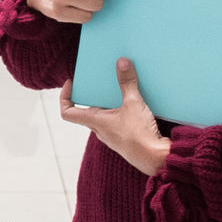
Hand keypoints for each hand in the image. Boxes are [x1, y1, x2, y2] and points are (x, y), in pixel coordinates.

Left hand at [60, 59, 170, 176]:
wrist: (156, 159)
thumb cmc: (140, 136)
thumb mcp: (134, 104)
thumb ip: (127, 83)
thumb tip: (122, 62)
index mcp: (95, 122)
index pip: (68, 112)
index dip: (65, 96)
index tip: (71, 83)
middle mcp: (100, 130)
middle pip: (87, 110)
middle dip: (92, 94)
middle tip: (99, 79)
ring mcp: (112, 135)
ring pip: (103, 116)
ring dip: (108, 102)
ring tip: (118, 86)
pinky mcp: (125, 138)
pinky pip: (117, 121)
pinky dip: (121, 110)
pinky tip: (134, 102)